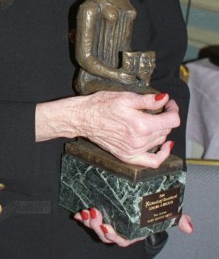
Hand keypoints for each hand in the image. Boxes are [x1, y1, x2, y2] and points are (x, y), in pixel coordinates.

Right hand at [36, 90, 180, 168]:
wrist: (84, 118)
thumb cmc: (101, 105)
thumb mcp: (126, 97)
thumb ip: (148, 100)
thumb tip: (165, 99)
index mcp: (141, 125)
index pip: (172, 120)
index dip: (173, 109)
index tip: (169, 103)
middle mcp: (140, 141)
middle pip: (166, 130)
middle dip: (166, 117)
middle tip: (159, 108)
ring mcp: (134, 151)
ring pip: (160, 141)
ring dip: (161, 130)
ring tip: (153, 120)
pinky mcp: (128, 156)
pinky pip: (153, 161)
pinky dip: (162, 154)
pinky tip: (165, 145)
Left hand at [74, 207, 193, 245]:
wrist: (144, 198)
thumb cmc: (155, 210)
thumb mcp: (167, 213)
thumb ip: (177, 219)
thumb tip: (189, 228)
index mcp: (133, 233)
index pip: (122, 240)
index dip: (114, 236)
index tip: (108, 227)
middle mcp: (120, 231)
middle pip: (106, 235)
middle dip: (98, 227)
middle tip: (94, 213)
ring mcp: (109, 223)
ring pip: (96, 228)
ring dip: (90, 222)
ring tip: (87, 211)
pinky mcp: (100, 215)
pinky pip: (89, 220)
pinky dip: (83, 218)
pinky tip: (77, 212)